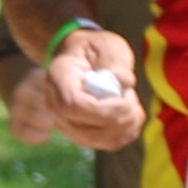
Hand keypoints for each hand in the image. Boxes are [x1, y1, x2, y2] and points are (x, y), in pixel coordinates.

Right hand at [8, 24, 144, 153]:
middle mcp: (56, 107)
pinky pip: (110, 143)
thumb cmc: (95, 49)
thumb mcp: (106, 44)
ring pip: (101, 141)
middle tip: (130, 95)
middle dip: (121, 118)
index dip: (104, 109)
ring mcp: (68, 124)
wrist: (82, 58)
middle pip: (88, 131)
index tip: (126, 95)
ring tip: (131, 102)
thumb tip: (124, 82)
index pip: (72, 107)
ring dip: (128, 125)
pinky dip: (129, 131)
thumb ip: (114, 60)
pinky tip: (131, 112)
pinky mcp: (84, 133)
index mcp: (58, 80)